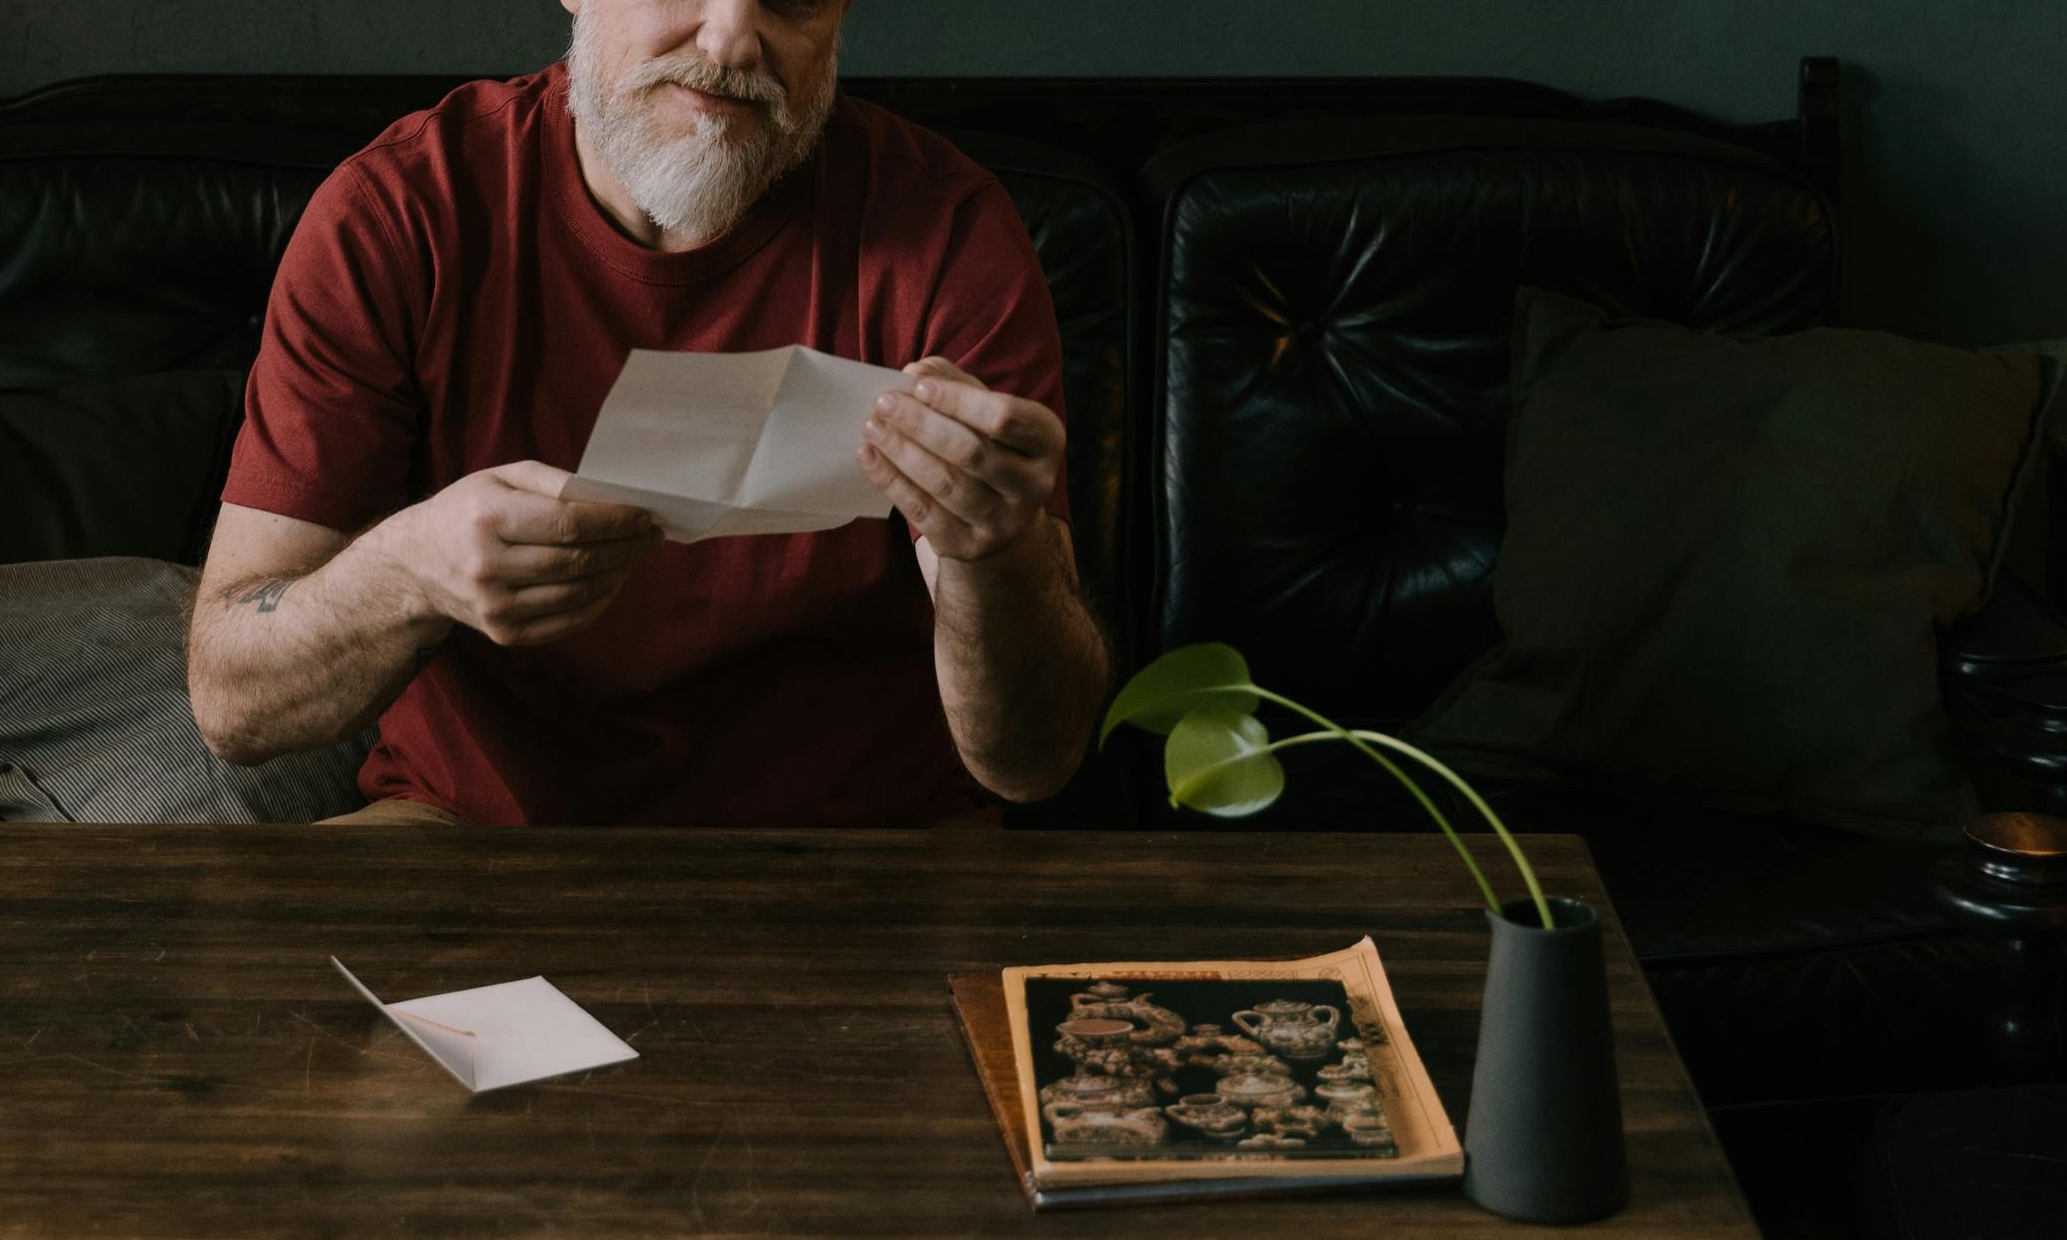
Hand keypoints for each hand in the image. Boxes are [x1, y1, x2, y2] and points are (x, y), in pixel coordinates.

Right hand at [379, 460, 662, 645]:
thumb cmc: (468, 511)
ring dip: (619, 574)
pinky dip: (600, 601)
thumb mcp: (500, 478)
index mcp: (488, 518)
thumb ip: (553, 482)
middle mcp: (488, 565)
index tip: (644, 516)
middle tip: (651, 535)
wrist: (415, 564)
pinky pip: (569, 621)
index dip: (614, 522)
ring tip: (636, 555)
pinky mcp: (504, 633)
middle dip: (625, 548)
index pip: (568, 524)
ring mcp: (495, 606)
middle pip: (579, 562)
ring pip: (579, 594)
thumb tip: (610, 496)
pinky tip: (612, 581)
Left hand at [857, 356, 1064, 561]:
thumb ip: (956, 384)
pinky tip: (868, 457)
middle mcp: (1034, 485)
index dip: (957, 399)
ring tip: (872, 427)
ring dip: (901, 451)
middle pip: (971, 452)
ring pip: (945, 483)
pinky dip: (891, 481)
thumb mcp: (985, 413)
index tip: (916, 385)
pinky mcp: (970, 545)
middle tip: (883, 403)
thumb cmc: (990, 450)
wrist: (1001, 524)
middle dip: (920, 424)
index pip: (1004, 417)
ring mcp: (1003, 521)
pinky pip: (924, 512)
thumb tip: (916, 372)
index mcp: (1047, 441)